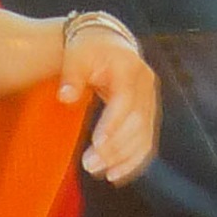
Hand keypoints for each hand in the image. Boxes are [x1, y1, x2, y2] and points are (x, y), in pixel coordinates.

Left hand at [58, 29, 158, 185]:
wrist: (108, 43)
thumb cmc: (89, 49)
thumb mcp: (76, 56)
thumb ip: (71, 76)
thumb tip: (66, 96)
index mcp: (130, 69)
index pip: (125, 101)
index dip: (113, 124)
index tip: (97, 144)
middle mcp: (146, 85)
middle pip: (136, 122)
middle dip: (115, 147)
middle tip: (90, 165)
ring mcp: (151, 100)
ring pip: (144, 135)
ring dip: (124, 158)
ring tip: (100, 172)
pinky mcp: (149, 114)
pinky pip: (146, 141)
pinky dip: (134, 160)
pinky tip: (116, 174)